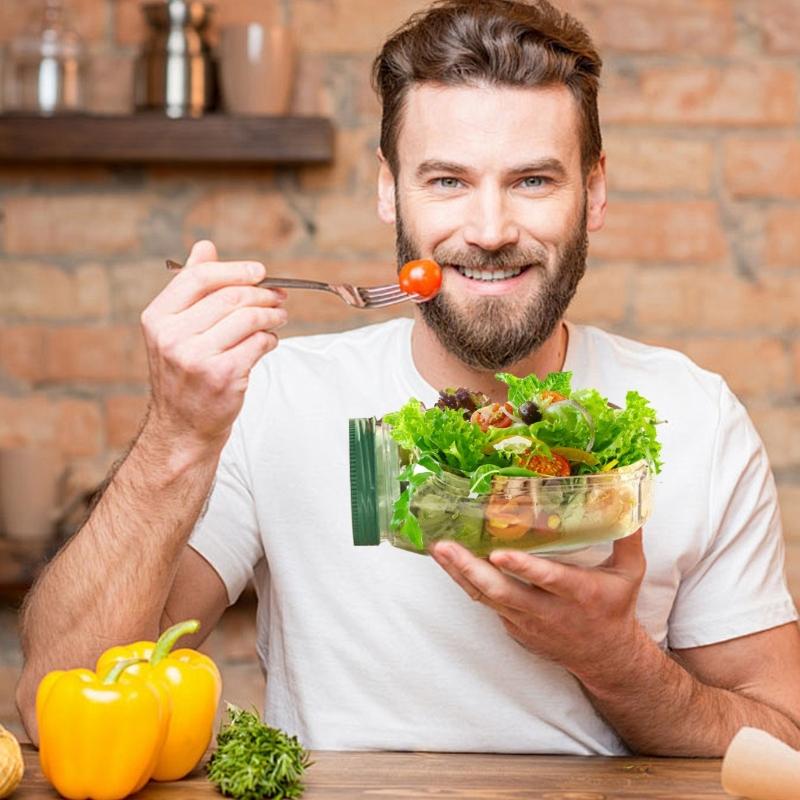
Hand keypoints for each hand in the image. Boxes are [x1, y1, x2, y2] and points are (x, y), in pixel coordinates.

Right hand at [139, 240, 287, 450]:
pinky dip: (271, 339)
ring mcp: (196, 358)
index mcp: (157, 318)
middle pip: (230, 297)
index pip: (199, 277)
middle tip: (279, 297)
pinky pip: (258, 343)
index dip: (235, 270)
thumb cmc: (184, 374)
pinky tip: (269, 341)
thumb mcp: (175, 330)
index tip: (259, 272)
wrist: (183, 427)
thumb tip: (205, 246)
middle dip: (262, 293)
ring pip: (248, 318)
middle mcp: (172, 337)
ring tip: (279, 317)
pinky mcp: (222, 376)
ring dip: (272, 314)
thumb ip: (190, 288)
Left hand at [430, 530, 646, 677]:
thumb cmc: (615, 608)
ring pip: (486, 598)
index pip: (549, 580)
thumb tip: (630, 501)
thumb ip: (628, 537)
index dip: (524, 569)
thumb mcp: (631, 574)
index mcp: (579, 594)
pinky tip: (451, 564)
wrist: (607, 659)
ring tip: (438, 549)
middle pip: (502, 592)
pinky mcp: (515, 629)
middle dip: (470, 569)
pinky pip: (487, 604)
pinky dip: (468, 584)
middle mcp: (549, 611)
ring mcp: (527, 623)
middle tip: (446, 547)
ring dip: (459, 573)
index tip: (499, 555)